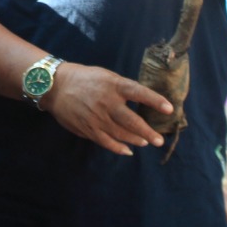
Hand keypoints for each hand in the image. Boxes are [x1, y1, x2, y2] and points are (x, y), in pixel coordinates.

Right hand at [43, 63, 171, 156]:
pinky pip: (107, 142)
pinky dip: (118, 148)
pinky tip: (127, 150)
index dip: (155, 101)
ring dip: (135, 140)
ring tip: (145, 142)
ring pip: (121, 134)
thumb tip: (140, 102)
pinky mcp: (88, 129)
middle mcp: (107, 102)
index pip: (139, 92)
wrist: (57, 86)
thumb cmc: (86, 79)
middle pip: (132, 120)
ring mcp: (97, 117)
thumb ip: (122, 89)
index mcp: (114, 85)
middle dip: (147, 132)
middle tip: (159, 140)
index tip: (169, 109)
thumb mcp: (106, 76)